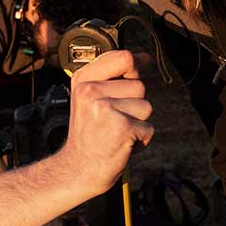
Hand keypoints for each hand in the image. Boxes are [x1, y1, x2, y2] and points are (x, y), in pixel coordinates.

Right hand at [55, 50, 152, 196]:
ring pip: (146, 106)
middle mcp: (91, 90)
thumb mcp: (90, 98)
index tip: (135, 75)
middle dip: (135, 104)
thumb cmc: (88, 135)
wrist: (77, 169)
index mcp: (83, 79)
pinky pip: (148, 128)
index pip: (123, 56)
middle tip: (113, 119)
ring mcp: (105, 108)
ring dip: (138, 122)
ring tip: (116, 131)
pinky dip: (140, 140)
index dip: (136, 65)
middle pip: (139, 84)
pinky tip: (120, 143)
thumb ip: (114, 77)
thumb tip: (145, 58)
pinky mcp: (121, 127)